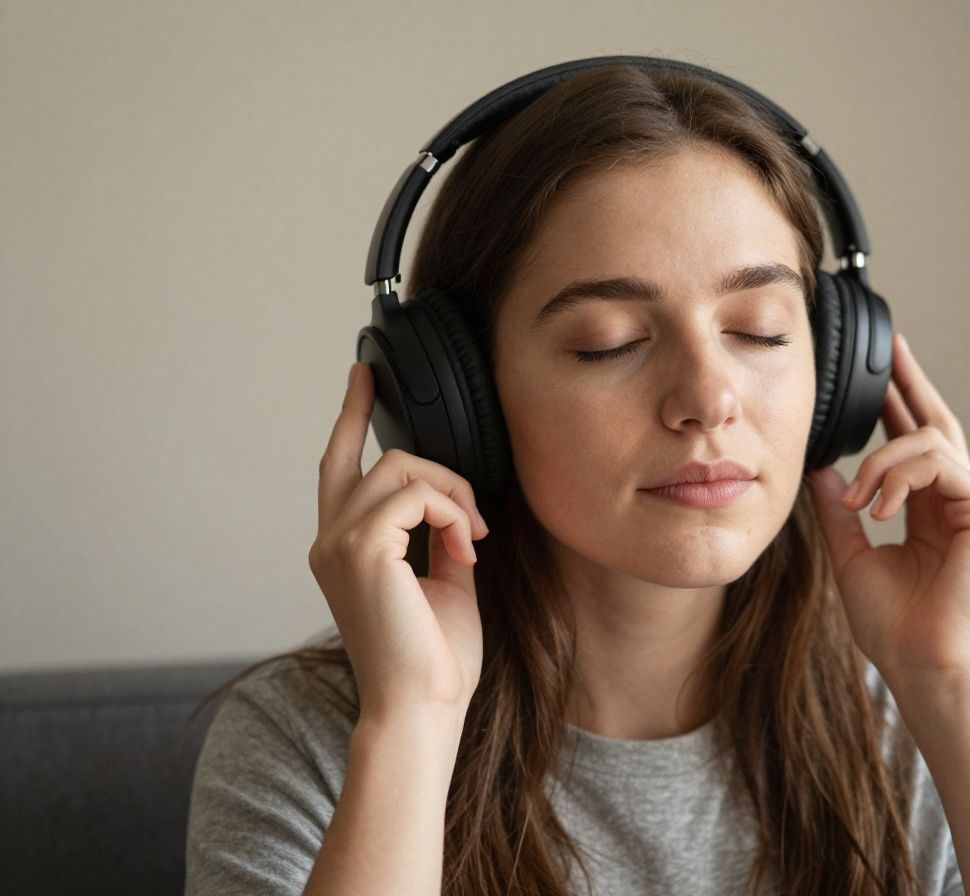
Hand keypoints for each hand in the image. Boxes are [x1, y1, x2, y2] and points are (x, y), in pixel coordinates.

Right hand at [308, 362, 489, 723]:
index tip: (364, 374)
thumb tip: (457, 505)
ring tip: (474, 541)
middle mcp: (329, 541)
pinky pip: (418, 494)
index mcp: (343, 549)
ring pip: (401, 468)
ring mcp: (338, 542)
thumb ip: (440, 535)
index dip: (351, 416)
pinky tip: (467, 550)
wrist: (423, 707)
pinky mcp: (361, 548)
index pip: (339, 466)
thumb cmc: (432, 658)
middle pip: (375, 458)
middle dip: (436, 468)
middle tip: (475, 519)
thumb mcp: (442, 581)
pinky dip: (454, 514)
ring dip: (453, 496)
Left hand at [806, 331, 969, 690]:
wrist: (923, 668)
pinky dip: (901, 476)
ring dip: (881, 459)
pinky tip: (879, 507)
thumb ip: (839, 510)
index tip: (873, 372)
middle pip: (935, 423)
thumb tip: (821, 470)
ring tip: (858, 499)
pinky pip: (942, 464)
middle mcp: (953, 501)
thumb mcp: (851, 556)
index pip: (910, 443)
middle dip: (910, 383)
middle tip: (891, 347)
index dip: (893, 405)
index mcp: (925, 510)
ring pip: (930, 441)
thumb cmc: (894, 627)